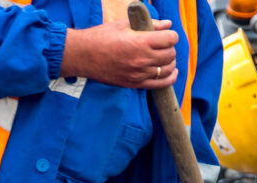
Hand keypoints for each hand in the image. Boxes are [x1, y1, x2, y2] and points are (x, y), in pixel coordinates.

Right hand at [60, 19, 177, 88]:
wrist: (84, 56)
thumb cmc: (102, 37)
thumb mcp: (124, 25)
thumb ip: (148, 25)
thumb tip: (167, 24)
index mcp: (140, 42)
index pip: (169, 39)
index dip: (172, 35)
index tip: (169, 34)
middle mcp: (142, 60)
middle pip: (170, 55)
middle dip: (171, 48)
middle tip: (165, 44)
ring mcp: (139, 74)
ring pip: (166, 70)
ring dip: (170, 62)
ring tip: (167, 57)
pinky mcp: (135, 84)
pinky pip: (160, 85)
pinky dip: (169, 78)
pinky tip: (172, 72)